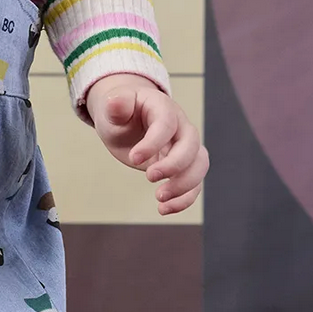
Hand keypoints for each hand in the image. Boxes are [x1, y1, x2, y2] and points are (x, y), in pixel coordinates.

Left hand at [85, 73, 208, 214]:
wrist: (126, 119)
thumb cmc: (121, 112)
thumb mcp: (113, 107)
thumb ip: (116, 105)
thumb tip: (116, 102)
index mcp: (163, 108)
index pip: (167, 124)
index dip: (153, 143)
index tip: (134, 158)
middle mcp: (180, 127)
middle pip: (191, 145)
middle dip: (174, 165)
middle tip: (150, 177)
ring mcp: (185, 147)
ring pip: (199, 165)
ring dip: (184, 185)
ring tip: (160, 199)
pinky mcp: (183, 166)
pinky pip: (194, 184)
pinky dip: (184, 199)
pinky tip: (164, 209)